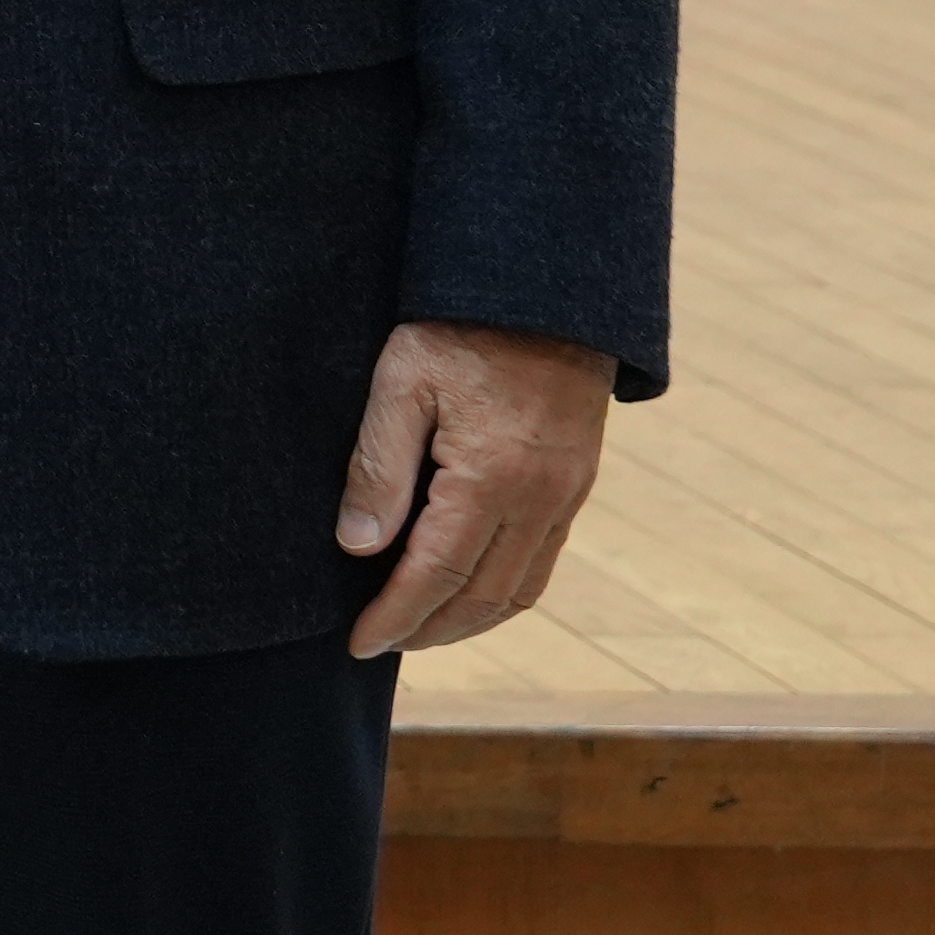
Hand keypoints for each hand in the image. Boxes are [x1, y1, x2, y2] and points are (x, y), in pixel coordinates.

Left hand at [338, 317, 615, 658]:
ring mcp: (566, 496)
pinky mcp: (576, 485)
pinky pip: (543, 561)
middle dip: (430, 630)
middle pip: (483, 596)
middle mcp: (539, 499)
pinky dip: (505, 591)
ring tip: (422, 630)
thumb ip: (378, 466)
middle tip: (382, 644)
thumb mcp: (401, 384)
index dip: (396, 616)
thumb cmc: (459, 328)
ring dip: (471, 620)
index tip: (359, 642)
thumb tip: (358, 546)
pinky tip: (472, 590)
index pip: (436, 574)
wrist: (545, 290)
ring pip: (521, 588)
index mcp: (492, 479)